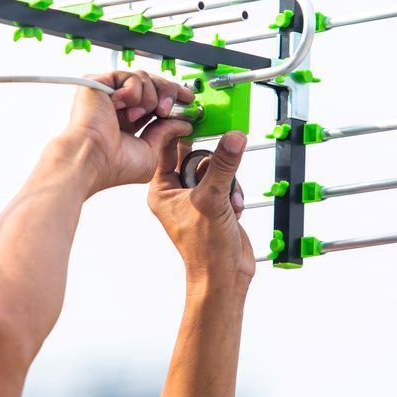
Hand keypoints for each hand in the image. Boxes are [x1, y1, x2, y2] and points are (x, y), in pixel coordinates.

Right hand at [61, 70, 194, 193]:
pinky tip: (122, 106)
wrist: (92, 158)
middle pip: (153, 84)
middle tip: (166, 110)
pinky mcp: (98, 82)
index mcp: (128, 122)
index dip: (173, 97)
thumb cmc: (113, 165)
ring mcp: (108, 93)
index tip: (189, 100)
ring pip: (144, 78)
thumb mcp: (152, 152)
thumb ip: (167, 134)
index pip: (155, 100)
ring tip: (136, 115)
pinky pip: (129, 76)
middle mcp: (118, 106)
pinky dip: (133, 91)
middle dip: (167, 93)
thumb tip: (183, 123)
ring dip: (148, 98)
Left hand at [147, 131, 255, 291]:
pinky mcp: (214, 205)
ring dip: (228, 182)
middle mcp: (176, 192)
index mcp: (162, 189)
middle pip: (197, 157)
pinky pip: (226, 184)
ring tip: (229, 200)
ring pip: (215, 170)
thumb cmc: (205, 249)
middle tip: (223, 167)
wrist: (224, 277)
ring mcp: (196, 199)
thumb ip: (223, 166)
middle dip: (215, 165)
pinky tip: (235, 208)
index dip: (181, 133)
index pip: (166, 149)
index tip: (197, 119)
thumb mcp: (213, 199)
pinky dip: (234, 193)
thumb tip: (232, 138)